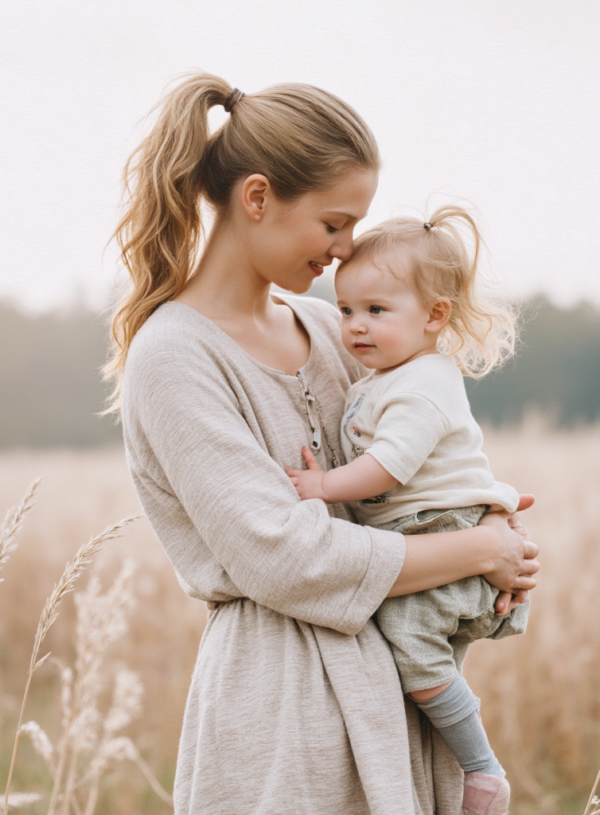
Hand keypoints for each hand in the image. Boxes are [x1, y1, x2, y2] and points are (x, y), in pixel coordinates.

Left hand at [285, 447, 326, 500]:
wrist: (328, 487)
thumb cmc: (322, 478)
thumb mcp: (314, 466)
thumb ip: (308, 457)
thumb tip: (304, 448)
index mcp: (301, 474)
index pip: (289, 472)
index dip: (286, 471)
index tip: (286, 471)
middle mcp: (299, 482)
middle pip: (287, 481)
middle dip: (285, 480)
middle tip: (283, 481)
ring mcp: (300, 490)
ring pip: (289, 489)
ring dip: (287, 488)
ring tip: (285, 489)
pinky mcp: (302, 497)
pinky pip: (294, 497)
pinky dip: (291, 497)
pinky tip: (290, 497)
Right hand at [479, 494, 538, 613]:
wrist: (478, 549)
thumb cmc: (486, 530)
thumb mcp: (499, 513)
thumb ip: (514, 504)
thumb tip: (532, 497)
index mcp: (520, 545)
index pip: (533, 549)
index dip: (529, 550)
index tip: (524, 549)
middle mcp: (521, 560)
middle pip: (534, 566)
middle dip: (530, 566)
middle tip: (524, 565)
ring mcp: (514, 573)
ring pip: (530, 580)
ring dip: (527, 579)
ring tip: (521, 578)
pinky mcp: (506, 584)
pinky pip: (519, 591)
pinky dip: (519, 592)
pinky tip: (515, 591)